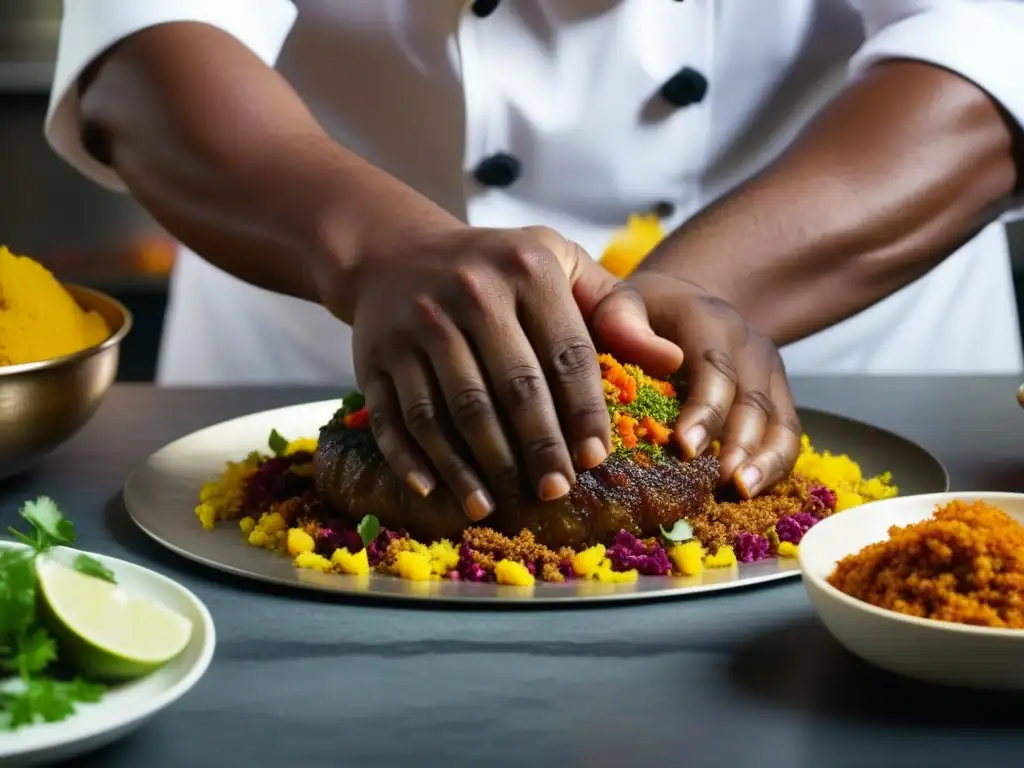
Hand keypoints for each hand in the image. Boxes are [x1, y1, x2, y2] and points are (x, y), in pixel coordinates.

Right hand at [325, 224, 682, 520]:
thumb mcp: (559, 265)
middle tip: (555, 490)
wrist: (394, 253)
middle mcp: (469, 293)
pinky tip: (435, 490)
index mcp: (527, 269)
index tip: (596, 458)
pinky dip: (413, 458)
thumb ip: (616, 309)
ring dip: (475, 465)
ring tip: (497, 503)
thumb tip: (672, 359)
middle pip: (510, 388)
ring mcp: (416, 326)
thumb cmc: (496, 267)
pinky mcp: (374, 355)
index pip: (566, 353)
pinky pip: (396, 416)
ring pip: (452, 410)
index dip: (584, 411)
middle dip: (537, 447)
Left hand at [597, 271, 800, 497]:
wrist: (682, 302)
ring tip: (742, 492)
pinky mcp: (778, 395)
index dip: (705, 410)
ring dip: (765, 460)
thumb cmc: (641, 314)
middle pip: (753, 399)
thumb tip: (663, 359)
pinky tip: (751, 492)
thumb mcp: (621, 302)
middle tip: (718, 481)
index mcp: (709, 321)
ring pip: (781, 419)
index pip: (716, 367)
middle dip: (738, 443)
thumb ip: (622, 320)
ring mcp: (769, 371)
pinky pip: (788, 433)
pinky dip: (774, 465)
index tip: (685, 448)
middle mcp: (748, 345)